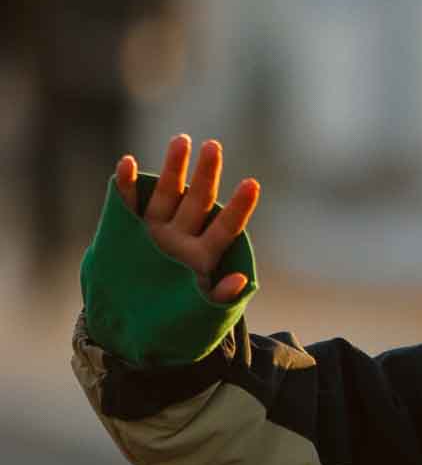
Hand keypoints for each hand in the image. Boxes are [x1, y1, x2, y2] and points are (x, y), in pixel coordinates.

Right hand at [113, 134, 260, 303]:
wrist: (129, 323)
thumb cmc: (174, 318)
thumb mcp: (200, 312)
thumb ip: (219, 297)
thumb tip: (240, 282)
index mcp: (203, 255)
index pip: (226, 227)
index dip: (239, 207)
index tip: (252, 183)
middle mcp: (181, 236)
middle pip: (197, 201)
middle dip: (205, 174)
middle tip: (213, 146)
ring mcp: (154, 231)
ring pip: (166, 194)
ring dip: (172, 169)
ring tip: (181, 141)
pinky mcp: (126, 231)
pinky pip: (127, 205)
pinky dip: (125, 186)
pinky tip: (126, 163)